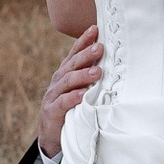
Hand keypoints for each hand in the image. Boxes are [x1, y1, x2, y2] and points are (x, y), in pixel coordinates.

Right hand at [36, 25, 103, 157]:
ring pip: (68, 82)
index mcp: (65, 73)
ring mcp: (53, 95)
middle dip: (86, 55)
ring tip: (97, 72)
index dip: (83, 41)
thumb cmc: (70, 108)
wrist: (51, 135)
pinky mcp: (52, 111)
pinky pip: (63, 102)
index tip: (95, 29)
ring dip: (82, 75)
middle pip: (72, 64)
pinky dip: (73, 98)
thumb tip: (111, 63)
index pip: (74, 53)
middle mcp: (58, 81)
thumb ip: (89, 77)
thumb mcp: (79, 89)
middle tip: (100, 47)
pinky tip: (83, 94)